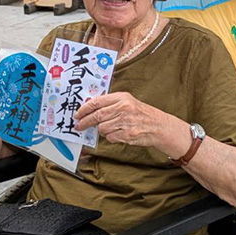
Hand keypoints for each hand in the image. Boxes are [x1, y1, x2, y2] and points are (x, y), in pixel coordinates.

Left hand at [74, 92, 188, 154]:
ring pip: (102, 128)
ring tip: (111, 128)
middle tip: (78, 126)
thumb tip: (90, 108)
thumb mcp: (127, 101)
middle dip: (85, 122)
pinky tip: (118, 133)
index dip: (84, 109)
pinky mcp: (126, 134)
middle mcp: (123, 108)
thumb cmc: (141, 113)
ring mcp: (125, 122)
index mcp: (122, 97)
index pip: (97, 102)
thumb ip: (110, 103)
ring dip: (102, 130)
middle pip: (96, 116)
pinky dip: (111, 137)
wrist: (158, 125)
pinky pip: (110, 137)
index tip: (77, 114)